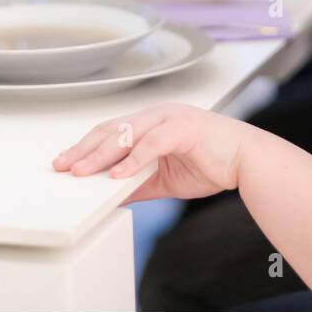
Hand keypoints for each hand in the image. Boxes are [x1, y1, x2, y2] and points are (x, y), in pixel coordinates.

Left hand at [53, 102, 252, 203]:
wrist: (247, 160)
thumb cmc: (212, 163)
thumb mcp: (164, 178)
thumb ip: (138, 182)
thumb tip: (111, 196)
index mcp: (151, 122)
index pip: (110, 131)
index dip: (86, 146)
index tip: (65, 161)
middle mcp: (156, 115)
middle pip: (111, 130)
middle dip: (84, 149)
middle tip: (63, 166)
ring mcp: (169, 118)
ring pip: (126, 134)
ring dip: (101, 154)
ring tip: (81, 171)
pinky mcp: (183, 128)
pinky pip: (151, 144)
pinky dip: (132, 159)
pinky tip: (116, 174)